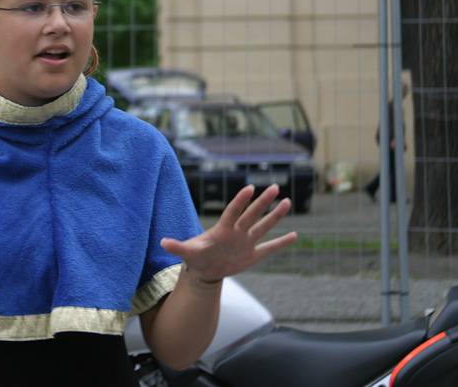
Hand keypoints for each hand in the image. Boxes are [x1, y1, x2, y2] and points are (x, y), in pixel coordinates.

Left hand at [161, 184, 296, 280]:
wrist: (204, 270)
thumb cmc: (195, 257)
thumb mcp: (187, 252)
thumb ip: (177, 246)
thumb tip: (163, 242)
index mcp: (222, 230)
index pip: (232, 212)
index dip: (240, 201)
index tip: (249, 188)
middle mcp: (236, 233)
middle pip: (251, 215)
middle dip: (262, 202)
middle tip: (274, 187)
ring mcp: (245, 243)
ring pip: (263, 227)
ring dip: (275, 216)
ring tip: (287, 201)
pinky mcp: (252, 255)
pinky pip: (269, 248)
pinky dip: (281, 243)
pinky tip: (295, 235)